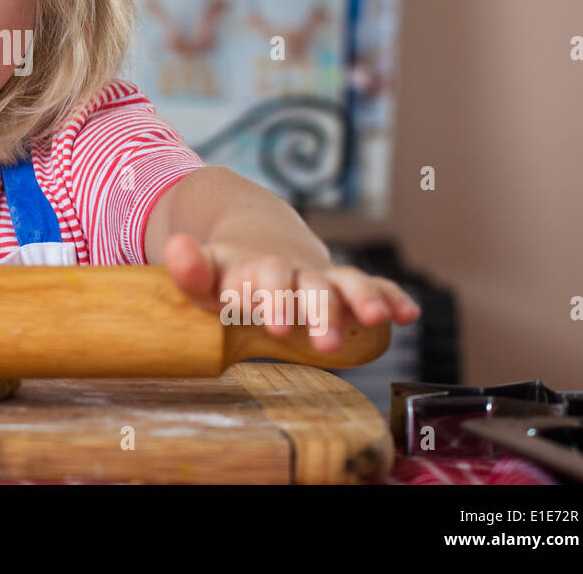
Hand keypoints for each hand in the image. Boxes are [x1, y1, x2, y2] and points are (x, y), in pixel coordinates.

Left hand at [161, 232, 420, 352]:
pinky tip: (407, 314)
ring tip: (371, 318)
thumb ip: (190, 269)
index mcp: (252, 268)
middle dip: (317, 310)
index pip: (261, 278)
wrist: (255, 239)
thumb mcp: (204, 276)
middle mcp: (290, 270)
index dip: (270, 298)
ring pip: (343, 283)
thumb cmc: (226, 275)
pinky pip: (370, 286)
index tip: (276, 324)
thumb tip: (176, 245)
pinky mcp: (341, 284)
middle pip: (307, 286)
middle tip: (323, 342)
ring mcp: (318, 276)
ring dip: (359, 299)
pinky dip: (389, 297)